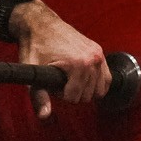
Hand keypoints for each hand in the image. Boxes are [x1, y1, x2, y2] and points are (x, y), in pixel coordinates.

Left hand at [9, 0, 109, 119]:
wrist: (41, 25)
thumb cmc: (36, 45)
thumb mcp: (33, 73)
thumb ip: (38, 96)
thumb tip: (44, 116)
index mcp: (78, 64)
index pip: (74, 98)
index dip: (60, 95)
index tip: (52, 83)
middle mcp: (92, 59)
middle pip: (87, 96)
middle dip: (72, 92)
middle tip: (59, 80)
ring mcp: (98, 55)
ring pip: (99, 90)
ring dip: (84, 89)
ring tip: (70, 78)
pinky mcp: (99, 52)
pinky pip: (106, 79)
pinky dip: (96, 84)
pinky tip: (82, 80)